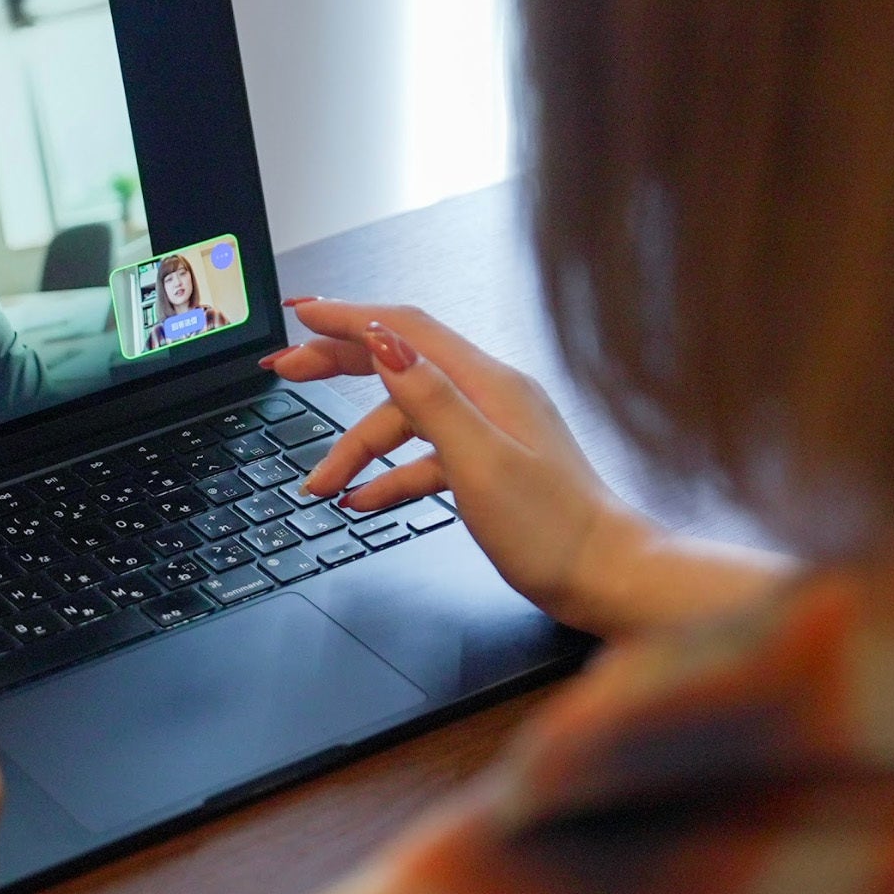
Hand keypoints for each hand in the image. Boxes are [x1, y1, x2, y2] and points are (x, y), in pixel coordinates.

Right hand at [265, 300, 785, 636]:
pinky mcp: (491, 468)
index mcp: (489, 384)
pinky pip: (425, 459)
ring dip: (356, 449)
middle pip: (400, 363)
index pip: (406, 328)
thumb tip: (384, 343)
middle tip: (284, 370)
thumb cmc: (558, 531)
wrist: (610, 579)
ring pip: (405, 422)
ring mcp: (491, 432)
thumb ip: (430, 400)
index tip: (301, 315)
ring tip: (319, 484)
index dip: (348, 317)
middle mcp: (490, 397)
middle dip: (338, 366)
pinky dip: (389, 476)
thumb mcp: (481, 462)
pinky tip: (363, 501)